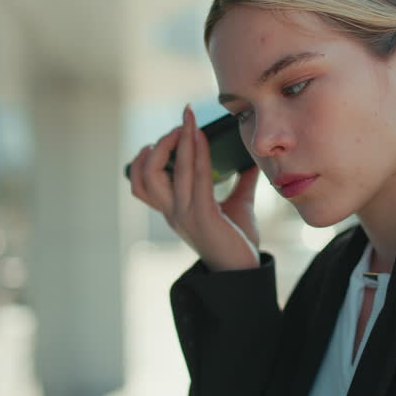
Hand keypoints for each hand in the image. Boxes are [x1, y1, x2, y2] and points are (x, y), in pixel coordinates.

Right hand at [128, 104, 260, 270]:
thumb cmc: (239, 241)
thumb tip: (252, 161)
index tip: (167, 133)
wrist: (245, 272)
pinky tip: (202, 136)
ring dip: (176, 142)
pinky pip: (195, 177)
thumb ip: (241, 183)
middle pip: (145, 174)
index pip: (143, 182)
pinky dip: (197, 153)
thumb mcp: (238, 205)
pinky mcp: (201, 215)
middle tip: (179, 125)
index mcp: (174, 211)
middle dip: (158, 145)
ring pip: (164, 172)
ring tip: (187, 122)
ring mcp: (184, 214)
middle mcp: (172, 212)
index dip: (146, 156)